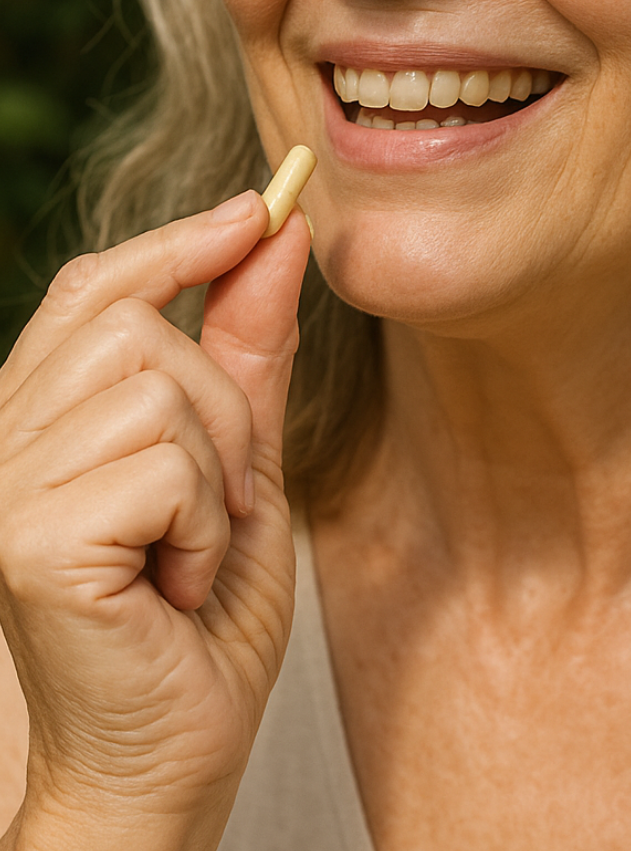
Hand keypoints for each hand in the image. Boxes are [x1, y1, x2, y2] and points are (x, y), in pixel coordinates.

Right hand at [0, 192, 310, 849]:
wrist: (174, 753)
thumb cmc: (204, 618)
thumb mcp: (245, 470)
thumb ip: (250, 358)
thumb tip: (272, 237)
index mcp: (52, 419)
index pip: (97, 288)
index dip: (178, 240)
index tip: (258, 209)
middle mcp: (6, 440)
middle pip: (139, 326)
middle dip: (224, 411)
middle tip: (223, 506)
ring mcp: (7, 488)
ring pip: (158, 388)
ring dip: (219, 477)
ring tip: (195, 553)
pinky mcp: (29, 540)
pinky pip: (163, 465)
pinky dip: (206, 527)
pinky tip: (178, 585)